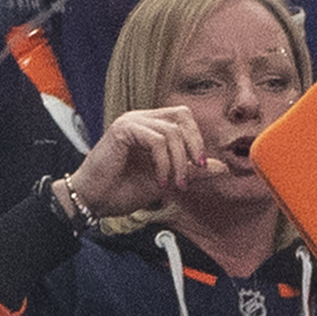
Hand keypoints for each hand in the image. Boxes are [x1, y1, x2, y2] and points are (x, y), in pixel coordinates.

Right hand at [64, 102, 217, 216]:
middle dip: (194, 144)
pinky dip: (164, 164)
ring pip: (172, 132)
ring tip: (174, 184)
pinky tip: (159, 181)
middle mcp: (141, 119)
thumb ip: (192, 172)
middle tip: (195, 170)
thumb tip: (223, 167)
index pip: (184, 118)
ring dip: (179, 162)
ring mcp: (131, 122)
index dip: (197, 139)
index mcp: (151, 127)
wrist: (94, 200)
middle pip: (182, 115)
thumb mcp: (167, 180)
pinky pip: (156, 140)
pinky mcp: (122, 130)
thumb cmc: (123, 190)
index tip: (200, 167)